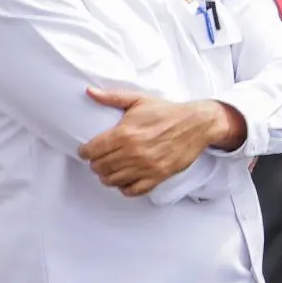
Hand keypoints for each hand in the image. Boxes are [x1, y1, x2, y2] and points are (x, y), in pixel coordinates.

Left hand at [79, 90, 239, 195]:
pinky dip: (124, 188)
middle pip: (99, 167)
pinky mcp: (158, 176)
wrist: (196, 124)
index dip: (85, 152)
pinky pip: (132, 190)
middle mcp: (132, 152)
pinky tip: (125, 180)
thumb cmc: (167, 112)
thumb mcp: (139, 100)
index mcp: (124, 133)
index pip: (91, 151)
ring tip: (110, 170)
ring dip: (107, 176)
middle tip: (99, 159)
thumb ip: (112, 97)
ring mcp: (145, 167)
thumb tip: (89, 91)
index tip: (87, 151)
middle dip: (95, 164)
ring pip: (112, 180)